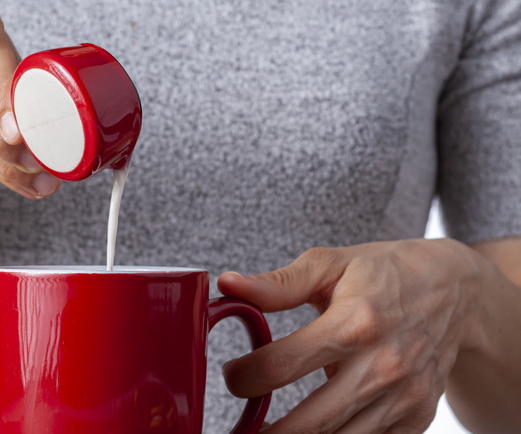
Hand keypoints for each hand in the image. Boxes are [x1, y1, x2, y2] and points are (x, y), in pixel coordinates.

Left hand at [218, 239, 484, 432]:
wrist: (454, 291)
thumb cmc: (384, 273)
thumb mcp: (331, 264)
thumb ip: (278, 284)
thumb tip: (228, 285)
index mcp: (354, 322)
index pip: (280, 366)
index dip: (243, 378)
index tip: (233, 376)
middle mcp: (382, 365)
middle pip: (309, 422)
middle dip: (265, 432)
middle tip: (242, 425)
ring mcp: (403, 396)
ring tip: (270, 431)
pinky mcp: (416, 416)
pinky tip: (315, 429)